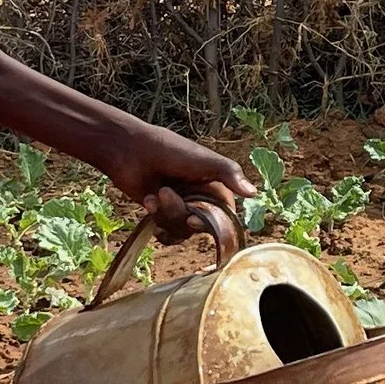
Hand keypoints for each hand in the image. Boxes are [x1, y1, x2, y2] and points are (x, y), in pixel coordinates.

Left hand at [98, 122, 256, 243]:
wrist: (130, 151)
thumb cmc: (169, 149)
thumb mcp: (204, 159)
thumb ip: (230, 174)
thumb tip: (254, 193)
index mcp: (214, 186)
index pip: (224, 215)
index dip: (211, 221)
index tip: (195, 218)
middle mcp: (199, 198)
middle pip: (200, 225)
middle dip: (181, 213)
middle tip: (166, 193)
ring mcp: (180, 207)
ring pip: (181, 229)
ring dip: (166, 212)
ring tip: (155, 193)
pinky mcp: (161, 214)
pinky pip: (167, 234)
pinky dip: (157, 221)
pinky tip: (149, 203)